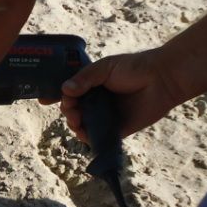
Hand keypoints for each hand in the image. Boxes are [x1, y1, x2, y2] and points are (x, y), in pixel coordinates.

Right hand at [47, 48, 183, 140]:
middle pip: (73, 111)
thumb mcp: (105, 67)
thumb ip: (84, 78)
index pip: (69, 93)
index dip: (56, 97)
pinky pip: (99, 138)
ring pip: (83, 126)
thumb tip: (65, 90)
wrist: (162, 79)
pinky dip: (89, 138)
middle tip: (72, 110)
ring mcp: (106, 116)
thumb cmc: (134, 67)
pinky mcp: (118, 130)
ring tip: (77, 121)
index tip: (44, 100)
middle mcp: (97, 101)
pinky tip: (85, 133)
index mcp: (92, 85)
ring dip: (75, 125)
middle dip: (67, 111)